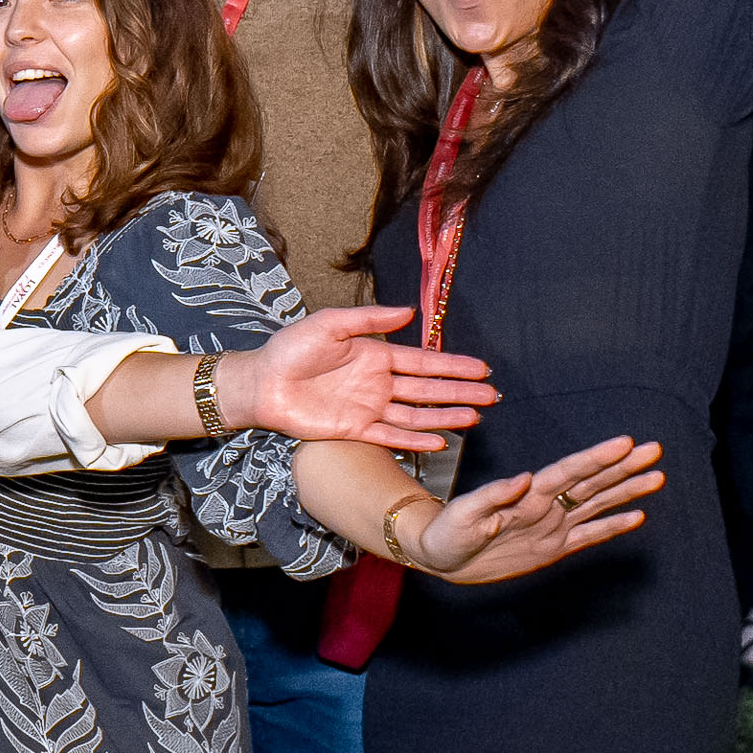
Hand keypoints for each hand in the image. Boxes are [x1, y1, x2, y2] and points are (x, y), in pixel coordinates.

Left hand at [227, 307, 494, 453]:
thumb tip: (409, 312)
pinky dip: (414, 439)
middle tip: (492, 395)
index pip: (423, 362)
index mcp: (375, 355)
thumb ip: (369, 319)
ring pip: (416, 414)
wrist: (261, 383)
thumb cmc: (290, 349)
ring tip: (474, 417)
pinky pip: (390, 436)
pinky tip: (439, 441)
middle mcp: (377, 383)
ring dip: (445, 416)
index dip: (453, 366)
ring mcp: (368, 408)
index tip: (482, 369)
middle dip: (460, 392)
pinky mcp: (354, 430)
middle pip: (427, 389)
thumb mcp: (329, 324)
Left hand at [411, 434, 666, 584]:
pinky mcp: (552, 548)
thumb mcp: (462, 514)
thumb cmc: (445, 532)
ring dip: (626, 491)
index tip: (625, 443)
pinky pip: (589, 535)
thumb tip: (524, 478)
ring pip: (597, 504)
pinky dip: (612, 526)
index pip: (570, 472)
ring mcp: (551, 526)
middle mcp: (545, 505)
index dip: (598, 458)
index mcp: (527, 495)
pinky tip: (636, 515)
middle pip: (592, 482)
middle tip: (655, 450)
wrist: (438, 556)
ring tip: (656, 476)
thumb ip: (493, 496)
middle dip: (624, 467)